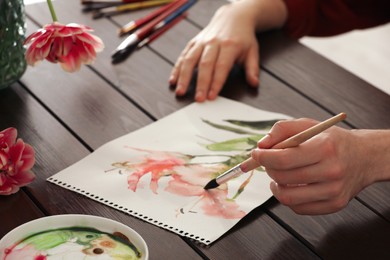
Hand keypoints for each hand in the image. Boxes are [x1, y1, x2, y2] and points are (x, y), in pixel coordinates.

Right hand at [169, 3, 259, 101]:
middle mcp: (213, 43)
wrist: (232, 17)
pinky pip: (183, 56)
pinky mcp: (193, 42)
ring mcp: (201, 42)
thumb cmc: (242, 37)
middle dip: (201, 83)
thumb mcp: (252, 51)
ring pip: (190, 60)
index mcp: (229, 45)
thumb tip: (254, 84)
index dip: (216, 83)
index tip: (212, 96)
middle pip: (205, 65)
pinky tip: (173, 80)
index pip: (221, 67)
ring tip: (180, 91)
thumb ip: (252, 69)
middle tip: (198, 99)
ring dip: (184, 77)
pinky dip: (177, 68)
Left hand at [251, 118, 380, 214]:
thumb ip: (282, 129)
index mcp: (325, 148)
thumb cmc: (333, 140)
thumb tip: (261, 145)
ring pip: (288, 197)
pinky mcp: (334, 205)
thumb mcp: (309, 125)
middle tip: (268, 163)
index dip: (264, 158)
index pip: (284, 159)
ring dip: (275, 185)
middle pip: (283, 177)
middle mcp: (332, 171)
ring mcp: (334, 191)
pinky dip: (288, 198)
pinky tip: (290, 185)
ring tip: (277, 175)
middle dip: (268, 169)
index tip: (256, 154)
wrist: (364, 157)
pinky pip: (299, 208)